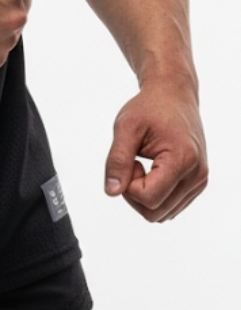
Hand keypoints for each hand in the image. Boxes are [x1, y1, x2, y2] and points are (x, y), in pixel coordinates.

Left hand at [105, 78, 207, 220]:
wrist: (173, 95)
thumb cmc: (150, 107)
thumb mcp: (126, 127)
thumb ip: (117, 160)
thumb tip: (112, 191)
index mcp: (183, 160)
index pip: (149, 198)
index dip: (130, 184)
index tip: (130, 159)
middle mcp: (196, 176)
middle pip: (155, 212)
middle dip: (135, 192)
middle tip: (133, 162)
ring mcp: (199, 182)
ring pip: (163, 214)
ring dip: (145, 194)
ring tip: (144, 163)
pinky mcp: (196, 184)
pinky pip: (170, 206)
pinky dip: (155, 194)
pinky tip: (153, 170)